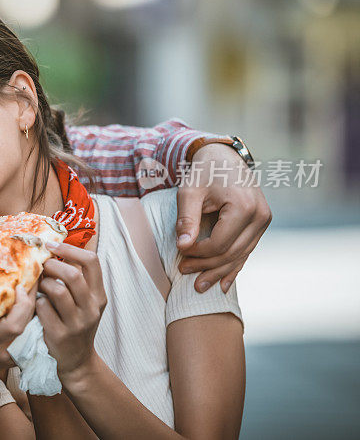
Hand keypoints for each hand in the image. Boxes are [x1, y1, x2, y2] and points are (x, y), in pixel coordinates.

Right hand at [0, 285, 36, 389]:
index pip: (14, 325)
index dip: (22, 304)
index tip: (20, 285)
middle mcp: (3, 351)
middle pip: (28, 323)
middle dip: (32, 298)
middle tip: (33, 277)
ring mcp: (13, 356)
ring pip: (34, 327)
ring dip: (35, 306)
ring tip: (34, 286)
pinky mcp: (19, 356)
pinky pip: (32, 332)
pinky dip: (32, 316)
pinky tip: (31, 302)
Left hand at [36, 242, 105, 378]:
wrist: (76, 361)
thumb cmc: (77, 323)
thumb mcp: (86, 302)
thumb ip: (78, 279)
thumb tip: (57, 249)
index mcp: (99, 295)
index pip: (92, 261)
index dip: (70, 249)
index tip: (52, 245)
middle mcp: (91, 308)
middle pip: (72, 275)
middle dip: (52, 266)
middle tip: (42, 266)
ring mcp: (77, 323)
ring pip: (56, 291)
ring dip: (43, 284)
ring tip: (40, 286)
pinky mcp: (60, 334)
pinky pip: (42, 308)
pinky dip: (36, 302)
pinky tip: (37, 305)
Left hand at [176, 143, 271, 292]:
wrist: (223, 156)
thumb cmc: (204, 172)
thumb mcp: (189, 191)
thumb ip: (187, 219)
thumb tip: (183, 247)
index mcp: (243, 207)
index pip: (219, 243)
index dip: (198, 253)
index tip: (179, 252)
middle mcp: (260, 216)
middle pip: (231, 253)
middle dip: (206, 266)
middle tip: (183, 271)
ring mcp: (263, 221)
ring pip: (241, 255)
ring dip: (219, 271)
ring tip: (199, 285)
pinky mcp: (261, 224)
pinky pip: (247, 250)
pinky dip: (234, 266)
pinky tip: (222, 283)